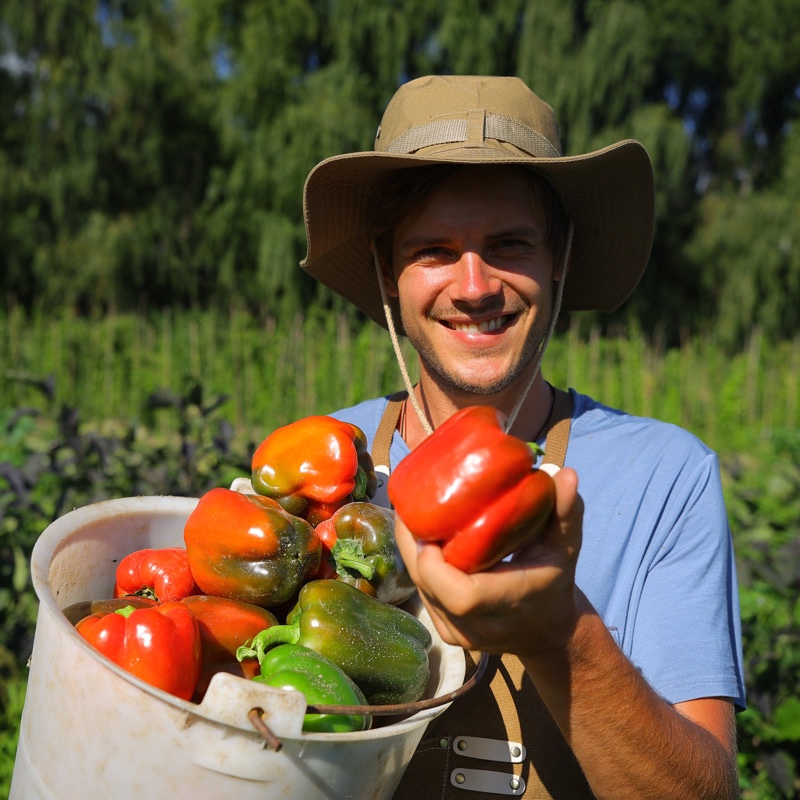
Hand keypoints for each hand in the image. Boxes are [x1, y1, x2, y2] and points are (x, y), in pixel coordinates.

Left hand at [394, 467, 583, 658]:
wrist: (549, 631)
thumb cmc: (555, 581)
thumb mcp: (565, 547)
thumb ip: (567, 512)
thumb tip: (566, 473)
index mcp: (507, 604)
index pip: (461, 596)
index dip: (435, 564)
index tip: (430, 525)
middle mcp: (478, 627)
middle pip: (429, 587)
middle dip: (411, 545)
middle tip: (410, 506)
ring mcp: (458, 634)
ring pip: (420, 590)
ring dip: (410, 553)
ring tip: (410, 516)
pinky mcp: (446, 631)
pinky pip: (423, 595)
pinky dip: (418, 566)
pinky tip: (417, 539)